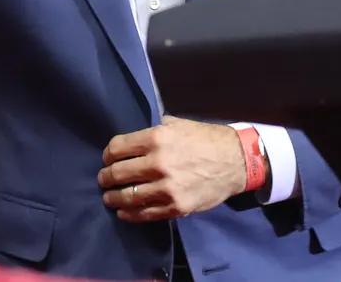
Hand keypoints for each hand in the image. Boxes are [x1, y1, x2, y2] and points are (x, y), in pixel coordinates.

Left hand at [99, 116, 251, 221]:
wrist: (236, 161)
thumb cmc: (204, 139)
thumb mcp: (176, 124)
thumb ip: (152, 132)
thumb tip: (131, 142)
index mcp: (156, 139)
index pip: (116, 148)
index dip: (107, 155)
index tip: (107, 159)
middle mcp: (158, 163)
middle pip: (118, 173)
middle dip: (106, 177)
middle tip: (104, 180)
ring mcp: (167, 188)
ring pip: (128, 196)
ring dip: (113, 198)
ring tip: (109, 198)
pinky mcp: (177, 207)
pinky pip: (146, 213)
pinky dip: (130, 215)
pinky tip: (123, 213)